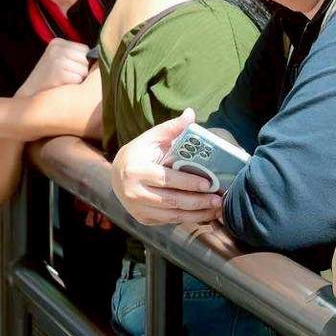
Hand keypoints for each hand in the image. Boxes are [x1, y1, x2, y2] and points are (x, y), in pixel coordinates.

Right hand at [17, 38, 90, 95]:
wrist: (27, 97)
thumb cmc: (48, 80)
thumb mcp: (58, 60)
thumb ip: (74, 56)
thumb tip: (99, 58)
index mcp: (57, 42)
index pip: (85, 49)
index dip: (81, 63)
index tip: (68, 70)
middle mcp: (56, 48)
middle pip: (86, 59)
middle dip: (81, 71)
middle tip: (65, 77)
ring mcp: (57, 59)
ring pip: (84, 70)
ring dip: (78, 79)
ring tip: (63, 82)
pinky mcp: (58, 72)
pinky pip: (79, 79)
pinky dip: (74, 87)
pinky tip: (61, 87)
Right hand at [111, 110, 224, 226]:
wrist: (117, 173)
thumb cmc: (140, 152)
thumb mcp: (153, 137)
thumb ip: (172, 127)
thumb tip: (191, 114)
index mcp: (136, 170)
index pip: (166, 179)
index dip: (188, 183)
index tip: (208, 184)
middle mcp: (134, 192)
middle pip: (172, 201)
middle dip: (198, 202)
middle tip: (218, 200)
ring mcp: (137, 208)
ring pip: (172, 215)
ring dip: (197, 214)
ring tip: (216, 209)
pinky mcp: (143, 219)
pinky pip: (169, 221)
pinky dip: (188, 218)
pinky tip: (203, 214)